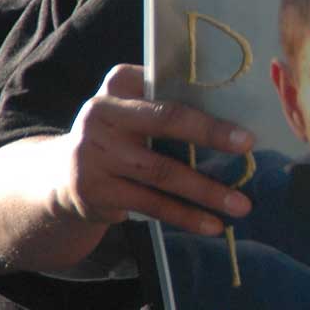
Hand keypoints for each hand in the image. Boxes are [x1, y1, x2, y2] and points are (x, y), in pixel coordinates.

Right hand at [0, 64, 254, 274]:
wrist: (61, 178)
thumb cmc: (118, 139)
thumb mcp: (133, 111)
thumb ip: (168, 105)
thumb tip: (235, 120)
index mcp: (118, 83)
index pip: (166, 86)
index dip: (202, 99)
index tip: (239, 119)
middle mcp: (100, 112)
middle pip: (165, 120)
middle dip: (209, 133)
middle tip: (248, 146)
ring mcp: (94, 153)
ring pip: (162, 171)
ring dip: (206, 190)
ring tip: (241, 205)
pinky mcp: (96, 190)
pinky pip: (151, 204)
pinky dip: (185, 216)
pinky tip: (212, 226)